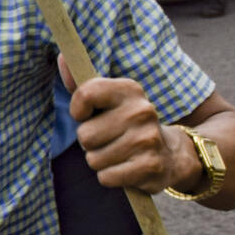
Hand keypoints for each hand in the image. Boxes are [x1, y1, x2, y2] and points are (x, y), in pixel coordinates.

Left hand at [67, 68, 185, 191]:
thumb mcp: (108, 101)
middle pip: (84, 136)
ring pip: (94, 159)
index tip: (87, 115)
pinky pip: (106, 177)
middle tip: (111, 139)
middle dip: (91, 142)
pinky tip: (127, 168)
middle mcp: (142, 111)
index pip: (85, 94)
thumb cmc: (126, 124)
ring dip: (101, 161)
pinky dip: (111, 177)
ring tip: (120, 153)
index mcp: (130, 89)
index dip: (78, 110)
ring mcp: (148, 139)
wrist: (172, 153)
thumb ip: (81, 83)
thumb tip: (62, 57)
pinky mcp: (151, 166)